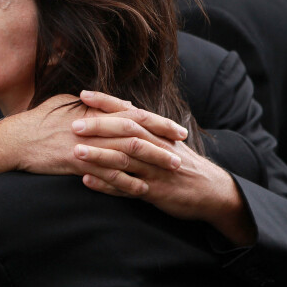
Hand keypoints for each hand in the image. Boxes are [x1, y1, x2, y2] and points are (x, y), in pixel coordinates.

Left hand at [72, 92, 255, 245]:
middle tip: (74, 125)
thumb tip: (123, 106)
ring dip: (99, 155)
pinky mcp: (155, 192)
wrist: (212, 191)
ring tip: (76, 152)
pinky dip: (107, 185)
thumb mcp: (169, 141)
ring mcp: (155, 170)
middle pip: (127, 132)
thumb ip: (146, 127)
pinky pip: (127, 188)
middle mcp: (157, 147)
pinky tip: (87, 181)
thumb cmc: (184, 164)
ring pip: (125, 159)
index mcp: (158, 132)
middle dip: (100, 127)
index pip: (130, 111)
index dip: (107, 102)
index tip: (83, 94)